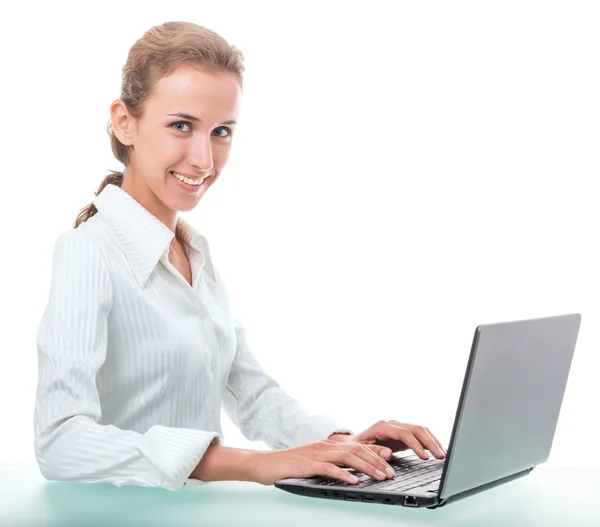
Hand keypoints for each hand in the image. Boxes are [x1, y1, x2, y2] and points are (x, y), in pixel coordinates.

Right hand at [251, 439, 397, 485]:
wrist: (266, 463)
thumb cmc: (291, 465)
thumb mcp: (316, 461)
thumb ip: (332, 462)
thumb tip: (352, 471)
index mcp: (329, 445)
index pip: (357, 445)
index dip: (375, 450)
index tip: (391, 457)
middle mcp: (326, 446)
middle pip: (357, 450)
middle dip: (377, 460)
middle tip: (391, 472)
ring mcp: (317, 454)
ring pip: (348, 457)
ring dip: (367, 467)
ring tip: (380, 476)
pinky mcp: (308, 465)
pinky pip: (329, 469)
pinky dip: (344, 475)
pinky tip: (354, 482)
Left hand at [330, 420, 446, 460]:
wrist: (353, 442)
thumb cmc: (356, 447)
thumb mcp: (361, 450)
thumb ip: (374, 451)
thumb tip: (389, 453)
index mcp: (383, 427)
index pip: (404, 433)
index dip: (416, 445)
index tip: (425, 457)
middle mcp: (393, 424)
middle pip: (416, 429)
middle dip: (430, 442)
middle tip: (440, 456)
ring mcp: (399, 427)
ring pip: (421, 430)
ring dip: (433, 441)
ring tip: (443, 455)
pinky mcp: (404, 432)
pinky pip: (421, 434)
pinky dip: (431, 441)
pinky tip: (438, 449)